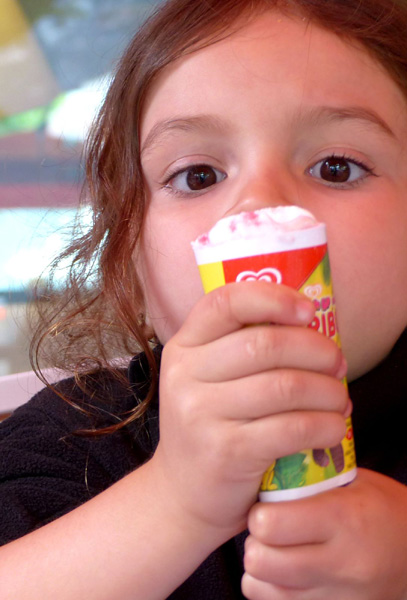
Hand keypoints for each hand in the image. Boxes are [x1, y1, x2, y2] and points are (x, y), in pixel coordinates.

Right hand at [149, 281, 348, 545]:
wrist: (183, 492)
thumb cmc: (210, 425)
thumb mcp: (208, 379)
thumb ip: (242, 347)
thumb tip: (311, 325)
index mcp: (184, 346)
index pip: (226, 302)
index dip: (273, 299)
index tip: (309, 311)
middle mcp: (185, 375)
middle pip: (265, 344)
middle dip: (315, 350)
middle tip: (337, 363)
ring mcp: (201, 414)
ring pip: (284, 386)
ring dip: (327, 391)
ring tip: (339, 399)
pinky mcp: (226, 451)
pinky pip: (291, 428)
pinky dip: (324, 425)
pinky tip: (333, 427)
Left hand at [242, 468, 406, 599]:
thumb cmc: (383, 510)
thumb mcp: (355, 482)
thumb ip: (312, 479)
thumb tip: (266, 469)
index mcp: (343, 519)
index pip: (271, 523)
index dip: (258, 514)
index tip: (264, 508)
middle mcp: (341, 563)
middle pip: (262, 561)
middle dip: (255, 543)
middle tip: (265, 532)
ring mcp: (339, 596)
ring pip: (265, 590)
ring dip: (260, 570)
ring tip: (274, 552)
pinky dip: (271, 592)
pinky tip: (284, 575)